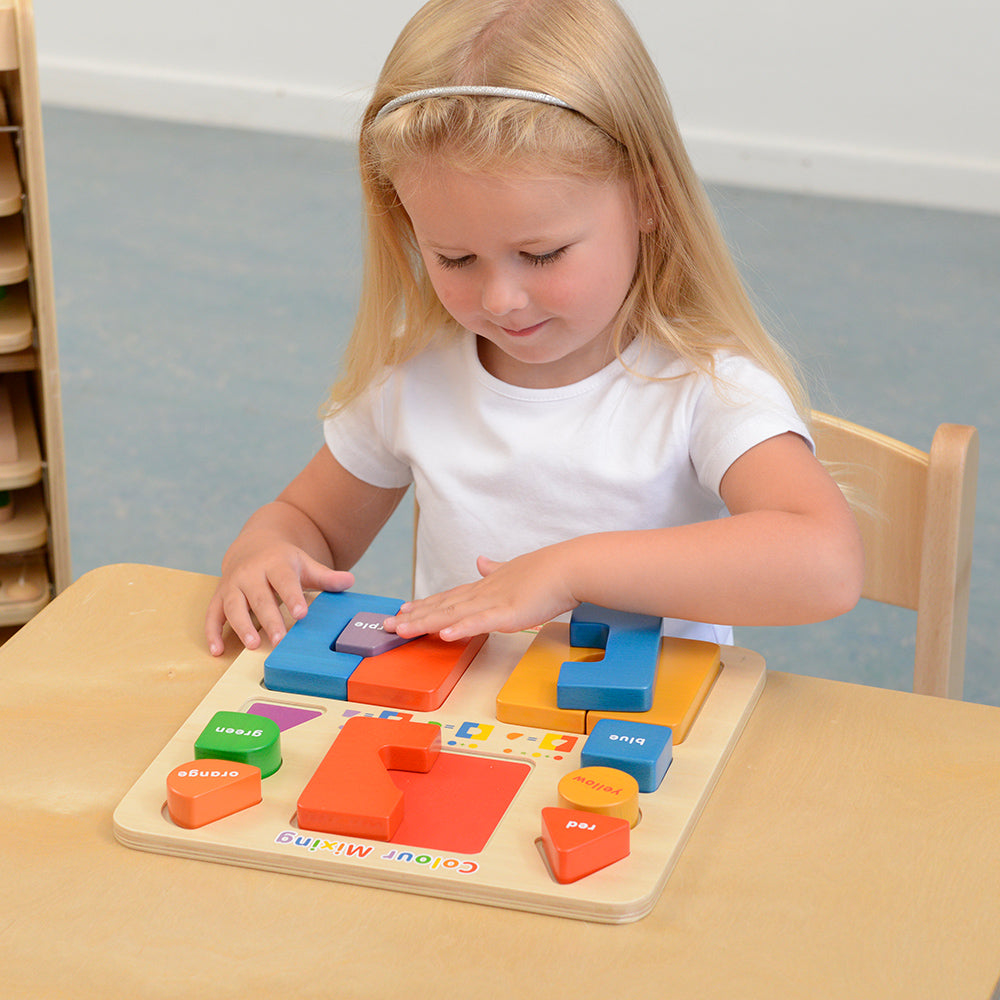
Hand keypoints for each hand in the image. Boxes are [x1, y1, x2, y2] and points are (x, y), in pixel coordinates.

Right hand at [205, 542, 353, 655]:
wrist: (253, 546)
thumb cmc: (283, 562)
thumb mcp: (305, 564)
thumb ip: (325, 577)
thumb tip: (350, 581)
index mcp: (275, 564)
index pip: (285, 581)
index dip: (293, 597)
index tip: (302, 614)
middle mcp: (250, 573)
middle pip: (259, 597)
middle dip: (269, 619)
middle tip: (280, 640)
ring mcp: (232, 585)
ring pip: (234, 606)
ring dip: (241, 626)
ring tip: (253, 645)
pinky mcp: (219, 597)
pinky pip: (212, 615)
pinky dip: (212, 633)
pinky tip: (217, 651)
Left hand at [384, 547, 578, 640]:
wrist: (569, 567)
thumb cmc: (548, 571)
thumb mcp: (514, 568)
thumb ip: (496, 568)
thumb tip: (481, 560)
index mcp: (485, 586)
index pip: (449, 596)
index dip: (425, 604)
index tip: (403, 609)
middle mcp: (483, 593)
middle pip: (442, 606)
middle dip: (414, 616)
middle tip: (388, 624)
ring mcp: (494, 602)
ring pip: (453, 614)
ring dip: (426, 622)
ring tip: (403, 629)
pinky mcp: (508, 613)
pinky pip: (480, 622)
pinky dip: (461, 628)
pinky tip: (444, 635)